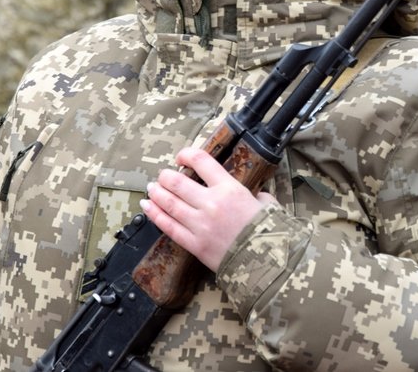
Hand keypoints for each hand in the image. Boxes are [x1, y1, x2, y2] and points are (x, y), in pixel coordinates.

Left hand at [140, 147, 274, 270]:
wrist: (267, 263)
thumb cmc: (270, 232)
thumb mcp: (267, 204)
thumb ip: (257, 196)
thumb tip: (257, 196)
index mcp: (230, 188)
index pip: (201, 161)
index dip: (187, 154)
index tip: (181, 156)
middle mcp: (211, 203)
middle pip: (177, 182)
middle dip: (166, 176)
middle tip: (163, 175)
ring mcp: (200, 224)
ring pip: (169, 203)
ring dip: (156, 192)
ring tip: (151, 188)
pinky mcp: (194, 244)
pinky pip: (168, 227)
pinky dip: (154, 214)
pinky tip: (147, 206)